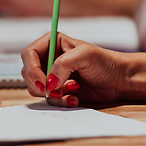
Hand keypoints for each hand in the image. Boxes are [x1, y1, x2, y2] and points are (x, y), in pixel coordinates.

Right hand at [21, 32, 145, 106]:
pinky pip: (48, 99)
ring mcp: (51, 76)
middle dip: (41, 84)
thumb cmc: (105, 62)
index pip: (29, 54)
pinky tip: (75, 97)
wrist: (119, 81)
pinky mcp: (57, 90)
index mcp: (52, 44)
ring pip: (35, 88)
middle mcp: (48, 59)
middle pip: (27, 72)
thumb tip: (49, 82)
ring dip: (52, 93)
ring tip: (73, 88)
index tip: (42, 82)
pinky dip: (60, 101)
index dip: (31, 69)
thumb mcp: (85, 55)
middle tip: (56, 89)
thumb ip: (63, 65)